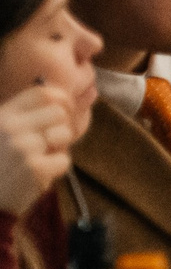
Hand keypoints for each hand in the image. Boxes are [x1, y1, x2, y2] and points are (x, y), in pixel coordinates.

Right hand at [0, 83, 76, 219]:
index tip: (66, 109)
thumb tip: (61, 101)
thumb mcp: (0, 135)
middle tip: (50, 143)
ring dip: (58, 148)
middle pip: (58, 113)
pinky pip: (64, 160)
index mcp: (2, 117)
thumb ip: (22, 119)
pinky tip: (37, 175)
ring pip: (64, 135)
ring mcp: (22, 148)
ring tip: (39, 160)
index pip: (41, 93)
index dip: (61, 98)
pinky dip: (56, 169)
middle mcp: (10, 128)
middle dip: (61, 127)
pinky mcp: (34, 169)